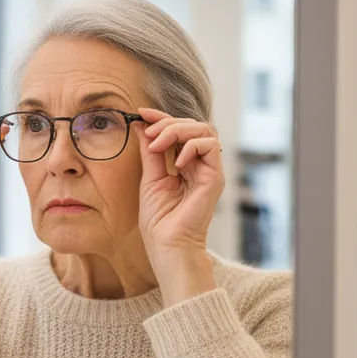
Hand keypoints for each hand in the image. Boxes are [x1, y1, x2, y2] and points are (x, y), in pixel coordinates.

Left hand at [136, 108, 222, 302]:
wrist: (167, 245)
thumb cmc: (159, 220)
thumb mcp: (150, 177)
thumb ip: (151, 152)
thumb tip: (144, 126)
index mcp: (185, 164)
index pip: (180, 131)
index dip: (162, 118)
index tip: (141, 112)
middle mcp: (200, 165)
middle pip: (194, 125)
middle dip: (169, 122)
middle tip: (150, 132)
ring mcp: (210, 170)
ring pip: (205, 130)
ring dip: (178, 130)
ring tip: (159, 144)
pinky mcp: (216, 178)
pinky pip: (210, 146)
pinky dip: (192, 146)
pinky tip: (177, 161)